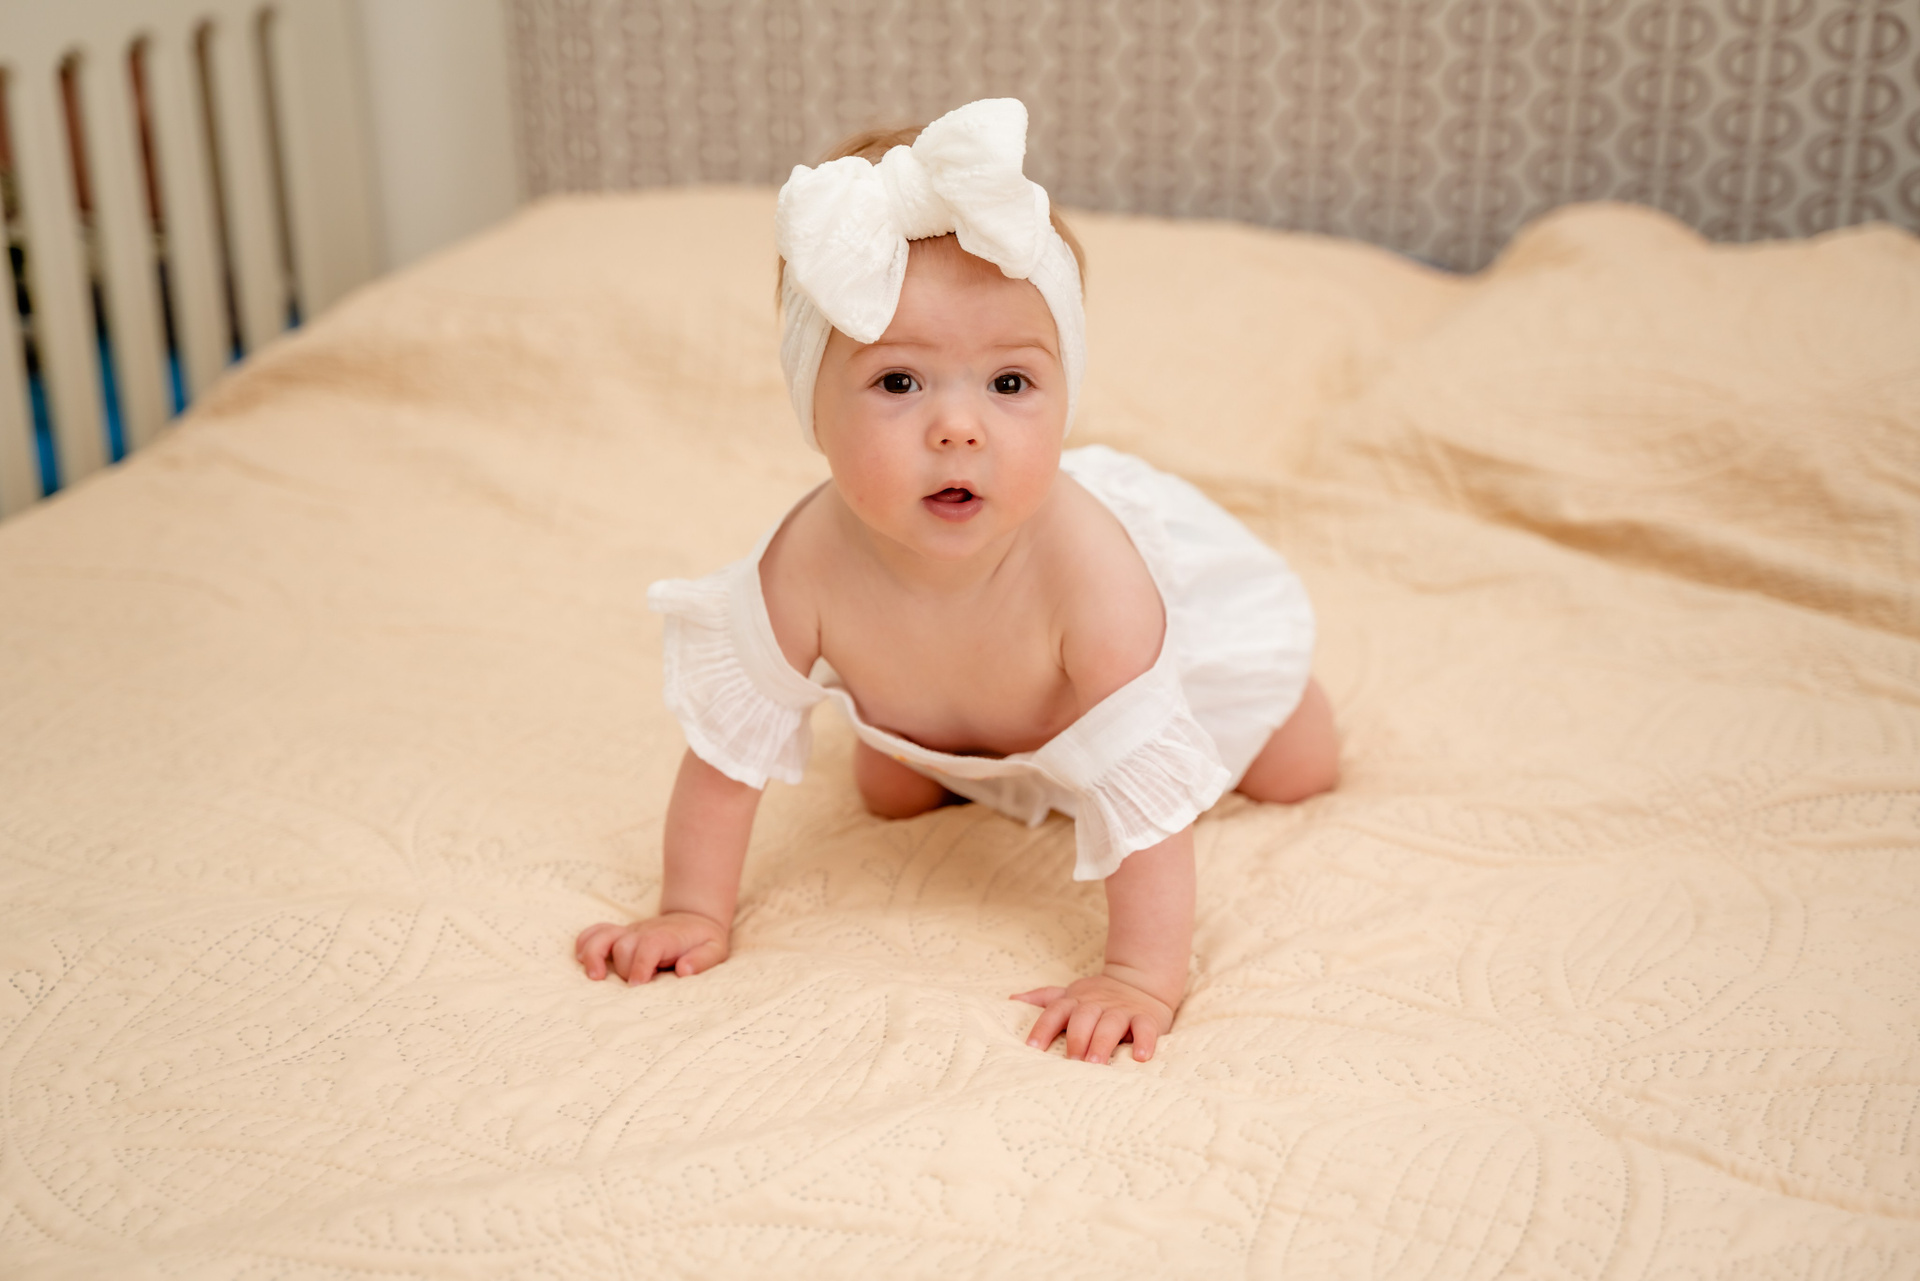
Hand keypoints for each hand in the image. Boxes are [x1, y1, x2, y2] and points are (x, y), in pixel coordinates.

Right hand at [575, 911, 728, 983]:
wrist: (693, 919)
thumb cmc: (703, 941)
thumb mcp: (715, 950)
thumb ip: (702, 960)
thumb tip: (684, 970)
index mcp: (666, 937)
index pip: (649, 946)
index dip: (641, 965)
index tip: (638, 985)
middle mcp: (643, 932)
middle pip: (624, 948)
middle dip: (626, 970)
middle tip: (638, 986)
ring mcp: (629, 932)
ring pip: (603, 937)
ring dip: (593, 954)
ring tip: (594, 977)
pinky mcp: (620, 934)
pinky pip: (596, 932)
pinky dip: (584, 942)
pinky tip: (580, 959)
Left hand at [1013, 970, 1174, 1063]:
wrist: (1140, 981)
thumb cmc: (1098, 997)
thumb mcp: (1071, 994)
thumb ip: (1045, 998)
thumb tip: (1012, 999)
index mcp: (1076, 1001)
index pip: (1055, 1011)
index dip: (1043, 1028)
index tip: (1032, 1048)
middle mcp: (1097, 1005)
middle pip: (1083, 1018)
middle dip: (1076, 1038)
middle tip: (1071, 1061)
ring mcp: (1121, 1010)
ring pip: (1110, 1024)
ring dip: (1102, 1043)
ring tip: (1096, 1063)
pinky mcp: (1145, 1018)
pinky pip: (1146, 1028)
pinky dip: (1145, 1042)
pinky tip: (1141, 1057)